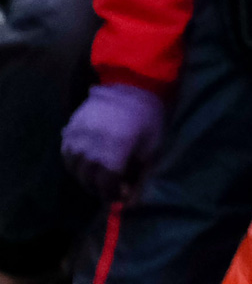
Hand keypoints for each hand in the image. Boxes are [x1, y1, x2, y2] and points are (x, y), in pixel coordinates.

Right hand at [61, 84, 164, 199]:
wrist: (133, 84)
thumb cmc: (148, 117)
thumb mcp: (152, 146)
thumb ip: (139, 174)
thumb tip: (129, 199)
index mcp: (113, 151)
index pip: (105, 184)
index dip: (111, 194)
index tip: (120, 196)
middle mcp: (90, 146)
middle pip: (87, 178)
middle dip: (99, 187)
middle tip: (110, 187)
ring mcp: (77, 137)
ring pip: (73, 168)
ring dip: (85, 176)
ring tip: (97, 176)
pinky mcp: (70, 127)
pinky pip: (66, 152)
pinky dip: (74, 162)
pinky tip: (85, 162)